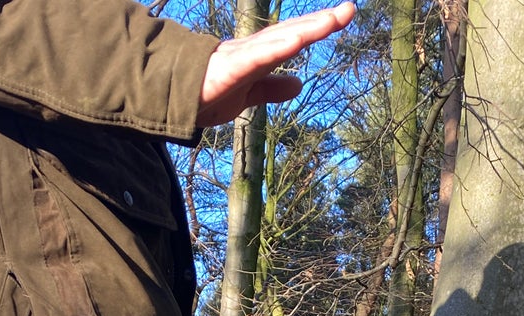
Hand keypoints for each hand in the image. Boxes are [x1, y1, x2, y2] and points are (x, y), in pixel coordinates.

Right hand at [196, 2, 355, 128]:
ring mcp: (243, 56)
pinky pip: (258, 57)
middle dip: (321, 21)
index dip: (319, 26)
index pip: (295, 36)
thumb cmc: (208, 92)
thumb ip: (272, 87)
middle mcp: (255, 48)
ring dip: (307, 30)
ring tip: (333, 21)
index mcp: (261, 55)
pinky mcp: (231, 68)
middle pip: (293, 31)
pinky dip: (278, 48)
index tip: (344, 14)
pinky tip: (298, 41)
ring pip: (280, 39)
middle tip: (349, 9)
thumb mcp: (249, 94)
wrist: (174, 97)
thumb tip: (299, 82)